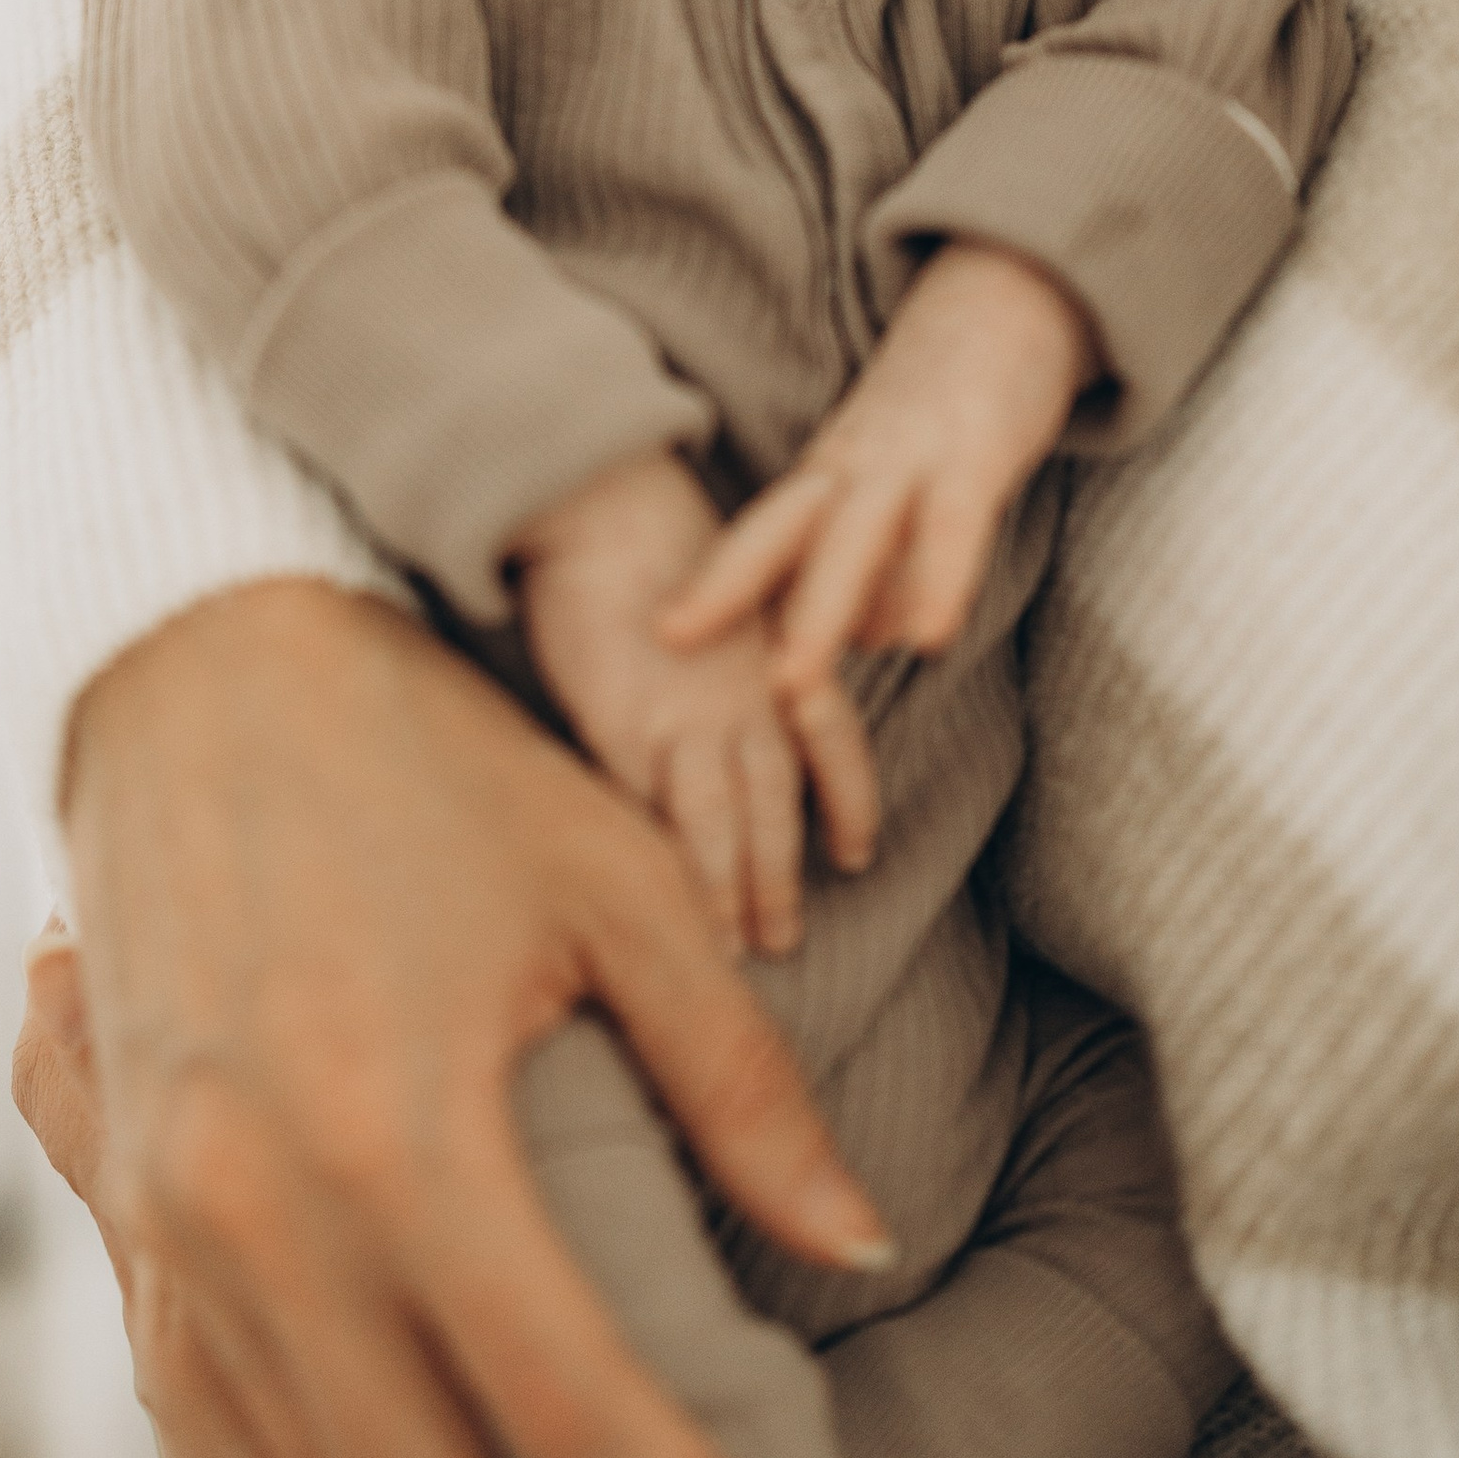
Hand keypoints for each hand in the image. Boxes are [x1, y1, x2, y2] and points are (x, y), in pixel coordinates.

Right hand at [54, 581, 895, 1457]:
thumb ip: (741, 1085)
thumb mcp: (614, 889)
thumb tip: (856, 1249)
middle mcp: (260, 1207)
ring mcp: (175, 1215)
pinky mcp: (134, 1197)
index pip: (571, 1410)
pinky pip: (242, 1398)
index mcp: (397, 1134)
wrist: (190, 664)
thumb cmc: (427, 757)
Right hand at [510, 451, 879, 959]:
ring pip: (721, 824)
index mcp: (778, 657)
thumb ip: (741, 656)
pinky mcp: (626, 727)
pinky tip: (653, 906)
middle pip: (776, 804)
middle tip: (784, 939)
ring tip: (732, 949)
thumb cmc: (653, 544)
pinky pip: (649, 814)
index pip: (832, 742)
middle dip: (782, 877)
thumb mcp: (728, 595)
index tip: (856, 853)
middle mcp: (747, 695)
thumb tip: (750, 702)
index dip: (848, 802)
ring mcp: (688, 716)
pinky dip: (659, 867)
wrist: (602, 508)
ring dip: (730, 893)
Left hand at [660, 242, 1098, 703]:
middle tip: (671, 642)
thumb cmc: (947, 411)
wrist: (1009, 296)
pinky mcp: (978, 450)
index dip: (708, 582)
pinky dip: (940, 578)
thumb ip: (883, 556)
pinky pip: (955, 522)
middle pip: (779, 529)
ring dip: (819, 610)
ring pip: (852, 536)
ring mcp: (910, 454)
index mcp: (828, 473)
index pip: (757, 535)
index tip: (659, 634)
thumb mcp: (898, 482)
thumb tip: (869, 638)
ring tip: (793, 685)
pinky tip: (929, 638)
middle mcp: (853, 463)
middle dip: (725, 587)